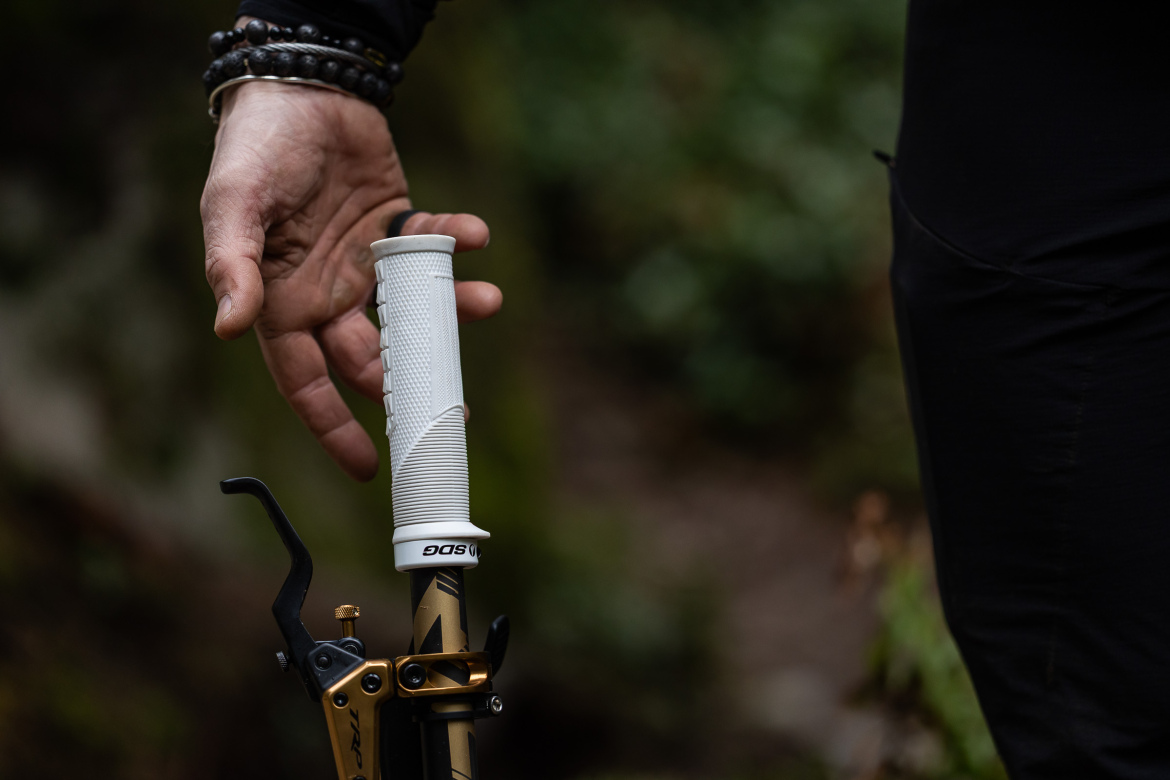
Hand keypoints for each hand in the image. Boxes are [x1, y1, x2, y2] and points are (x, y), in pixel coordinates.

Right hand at [201, 80, 501, 480]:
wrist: (300, 87)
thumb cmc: (256, 150)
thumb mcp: (234, 205)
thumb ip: (232, 266)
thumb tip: (230, 327)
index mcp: (284, 304)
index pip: (308, 381)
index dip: (334, 425)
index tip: (369, 466)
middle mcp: (327, 294)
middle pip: (372, 356)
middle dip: (411, 379)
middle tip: (453, 403)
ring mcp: (366, 263)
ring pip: (412, 307)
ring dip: (450, 312)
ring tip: (485, 302)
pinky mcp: (398, 228)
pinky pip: (432, 247)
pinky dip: (455, 243)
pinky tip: (474, 237)